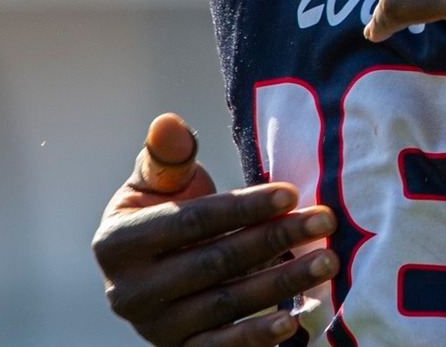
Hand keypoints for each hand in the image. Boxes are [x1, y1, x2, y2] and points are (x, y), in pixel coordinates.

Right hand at [92, 113, 337, 346]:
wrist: (157, 270)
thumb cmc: (166, 212)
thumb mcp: (159, 182)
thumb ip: (168, 155)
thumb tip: (168, 121)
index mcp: (118, 243)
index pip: (191, 221)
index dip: (243, 207)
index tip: (292, 192)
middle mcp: (129, 292)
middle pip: (215, 262)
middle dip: (275, 239)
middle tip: (325, 221)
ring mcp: (154, 327)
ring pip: (226, 304)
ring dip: (281, 283)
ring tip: (328, 262)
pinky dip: (256, 337)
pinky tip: (294, 321)